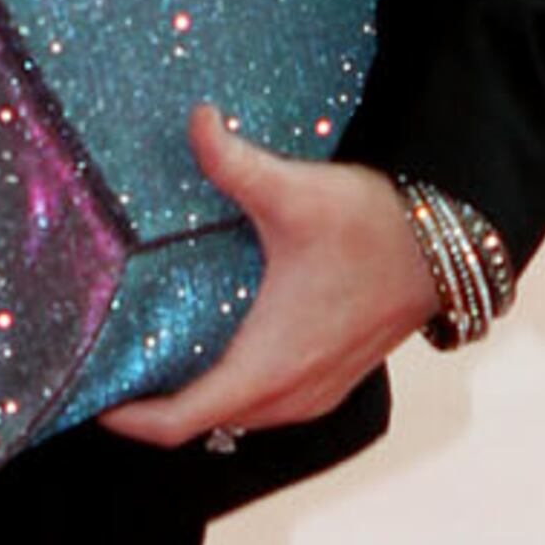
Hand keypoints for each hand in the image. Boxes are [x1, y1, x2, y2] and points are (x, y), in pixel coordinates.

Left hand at [99, 107, 434, 447]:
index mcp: (265, 366)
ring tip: (156, 354)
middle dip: (151, 405)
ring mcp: (315, 394)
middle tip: (113, 364)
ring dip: (195, 397)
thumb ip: (234, 162)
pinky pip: (266, 406)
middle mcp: (288, 395)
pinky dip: (233, 389)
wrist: (453, 246)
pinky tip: (219, 342)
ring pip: (235, 417)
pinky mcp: (334, 382)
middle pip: (199, 424)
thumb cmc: (376, 228)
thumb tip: (196, 120)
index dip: (126, 417)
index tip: (91, 394)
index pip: (176, 423)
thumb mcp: (295, 193)